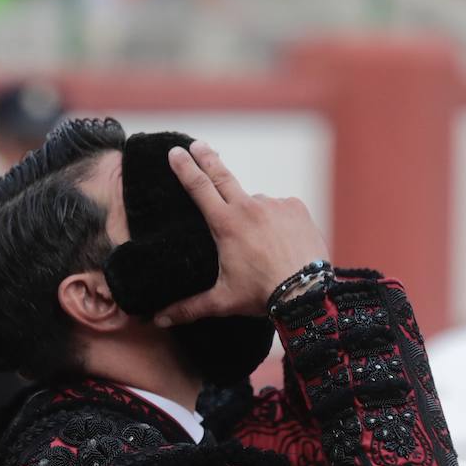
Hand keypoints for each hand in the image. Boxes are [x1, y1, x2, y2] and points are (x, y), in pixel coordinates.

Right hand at [154, 141, 328, 326]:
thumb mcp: (222, 301)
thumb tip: (158, 320)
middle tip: (196, 145)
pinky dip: (277, 221)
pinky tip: (281, 242)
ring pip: (256, 204)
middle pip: (222, 176)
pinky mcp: (296, 207)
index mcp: (226, 224)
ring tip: (262, 246)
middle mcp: (249, 207)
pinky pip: (281, 210)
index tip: (176, 152)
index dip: (185, 168)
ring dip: (253, 216)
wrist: (307, 291)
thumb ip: (189, 308)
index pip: (199, 188)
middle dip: (207, 158)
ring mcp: (274, 204)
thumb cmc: (263, 295)